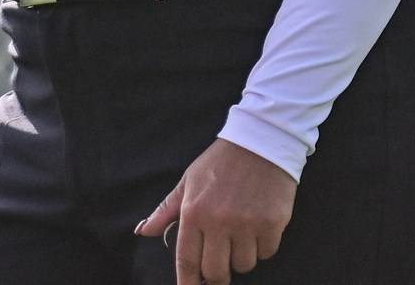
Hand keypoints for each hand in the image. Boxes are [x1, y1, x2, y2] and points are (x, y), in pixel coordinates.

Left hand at [137, 137, 296, 283]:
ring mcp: (247, 224)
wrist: (259, 144)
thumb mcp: (187, 183)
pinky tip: (257, 227)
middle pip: (215, 271)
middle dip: (216, 275)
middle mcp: (218, 221)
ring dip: (241, 258)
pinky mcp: (272, 224)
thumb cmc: (219, 164)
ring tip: (239, 235)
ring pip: (243, 265)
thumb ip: (165, 210)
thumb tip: (142, 231)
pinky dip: (262, 248)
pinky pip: (266, 254)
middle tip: (219, 266)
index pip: (187, 258)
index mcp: (193, 212)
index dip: (188, 282)